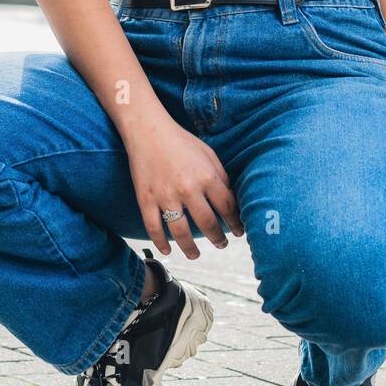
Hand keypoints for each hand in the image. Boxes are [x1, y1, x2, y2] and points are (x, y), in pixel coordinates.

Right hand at [124, 117, 243, 259]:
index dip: (235, 223)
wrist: (147, 130)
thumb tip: (232, 200)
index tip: (239, 232)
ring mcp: (165, 196)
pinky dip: (161, 242)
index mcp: (206, 177)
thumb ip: (220, 176)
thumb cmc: (181, 141)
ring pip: (181, 233)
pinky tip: (167, 250)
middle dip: (218, 238)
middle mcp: (188, 189)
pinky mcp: (146, 199)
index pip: (227, 207)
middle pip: (208, 224)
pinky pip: (154, 228)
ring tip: (196, 254)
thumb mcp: (208, 154)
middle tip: (221, 244)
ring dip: (191, 248)